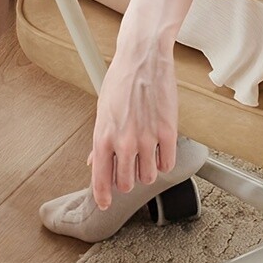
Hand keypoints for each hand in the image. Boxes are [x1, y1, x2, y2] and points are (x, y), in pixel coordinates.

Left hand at [88, 32, 179, 209]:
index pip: (101, 178)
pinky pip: (168, 164)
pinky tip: (161, 152)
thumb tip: (93, 164)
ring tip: (146, 157)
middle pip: (126, 183)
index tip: (105, 204)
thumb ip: (100, 141)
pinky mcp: (168, 132)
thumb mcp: (102, 111)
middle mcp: (123, 142)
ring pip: (149, 177)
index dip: (103, 196)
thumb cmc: (121, 81)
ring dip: (147, 171)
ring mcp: (147, 138)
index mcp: (103, 136)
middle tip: (130, 168)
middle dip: (128, 179)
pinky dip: (165, 162)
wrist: (143, 59)